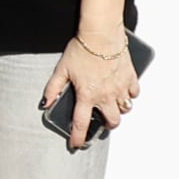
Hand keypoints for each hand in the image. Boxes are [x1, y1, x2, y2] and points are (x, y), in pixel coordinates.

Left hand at [41, 33, 138, 150]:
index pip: (82, 124)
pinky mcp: (130, 78)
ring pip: (125, 109)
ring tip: (111, 104)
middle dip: (107, 125)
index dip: (78, 137)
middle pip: (112, 122)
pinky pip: (134, 93)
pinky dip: (129, 95)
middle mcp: (106, 95)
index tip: (76, 144)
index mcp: (87, 95)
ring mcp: (120, 88)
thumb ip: (53, 89)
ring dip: (118, 110)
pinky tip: (122, 90)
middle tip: (102, 121)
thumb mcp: (62, 70)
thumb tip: (45, 103)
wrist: (101, 34)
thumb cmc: (82, 49)